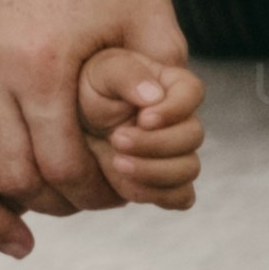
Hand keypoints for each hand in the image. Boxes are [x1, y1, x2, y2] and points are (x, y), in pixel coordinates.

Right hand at [0, 0, 186, 253]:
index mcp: (44, 62)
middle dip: (54, 203)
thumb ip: (163, 81)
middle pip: (14, 175)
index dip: (93, 194)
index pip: (61, 164)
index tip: (119, 200)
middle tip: (87, 208)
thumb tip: (160, 129)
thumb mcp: (153, 21)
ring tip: (24, 239)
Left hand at [79, 45, 205, 210]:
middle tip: (117, 139)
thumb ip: (128, 75)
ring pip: (189, 169)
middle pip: (193, 136)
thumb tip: (155, 96)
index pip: (193, 93)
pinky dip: (157, 195)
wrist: (74, 125)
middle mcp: (182, 120)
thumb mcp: (103, 72)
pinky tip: (127, 183)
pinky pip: (180, 197)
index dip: (174, 110)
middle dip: (155, 144)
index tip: (144, 119)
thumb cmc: (91, 89)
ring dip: (153, 171)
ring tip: (117, 162)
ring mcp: (178, 153)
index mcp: (172, 86)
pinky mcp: (166, 182)